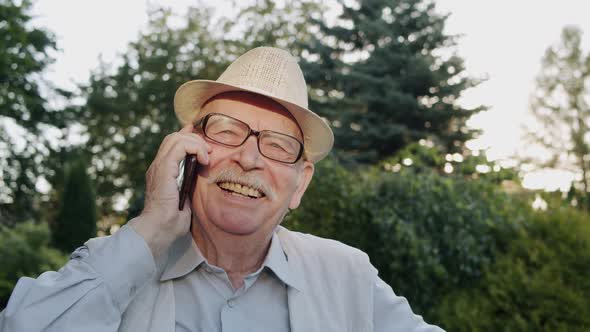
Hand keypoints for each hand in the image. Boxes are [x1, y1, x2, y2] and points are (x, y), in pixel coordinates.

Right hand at [128, 124, 210, 257]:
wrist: (159, 230)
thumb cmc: (171, 222)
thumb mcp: (185, 199)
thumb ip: (189, 186)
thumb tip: (199, 178)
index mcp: (163, 172)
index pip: (173, 144)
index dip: (188, 137)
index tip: (205, 144)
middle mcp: (158, 166)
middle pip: (174, 137)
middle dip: (195, 139)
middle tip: (209, 153)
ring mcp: (159, 166)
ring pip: (176, 138)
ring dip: (196, 142)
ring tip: (207, 156)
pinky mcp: (164, 169)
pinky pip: (179, 146)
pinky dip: (194, 148)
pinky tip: (204, 160)